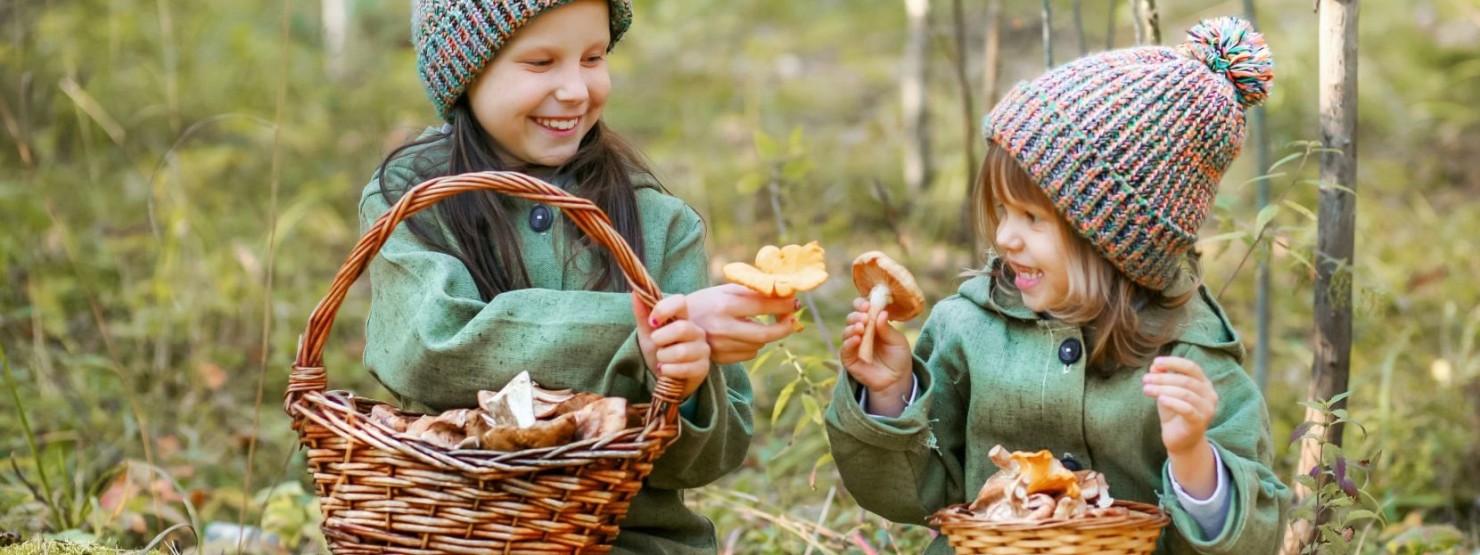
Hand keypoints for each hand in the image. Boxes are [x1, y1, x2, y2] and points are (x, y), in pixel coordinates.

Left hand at [634, 293, 710, 398]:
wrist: (666, 375)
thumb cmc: (659, 350)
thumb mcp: (647, 332)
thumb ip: (643, 313)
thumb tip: (635, 292)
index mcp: (683, 317)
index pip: (680, 302)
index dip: (664, 309)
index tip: (652, 322)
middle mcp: (696, 331)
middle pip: (681, 328)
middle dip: (660, 339)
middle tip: (656, 344)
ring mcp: (702, 350)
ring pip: (681, 351)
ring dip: (663, 357)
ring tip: (661, 360)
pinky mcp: (703, 368)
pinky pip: (684, 369)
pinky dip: (668, 371)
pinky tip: (665, 370)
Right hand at [684, 283, 797, 363]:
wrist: (675, 324)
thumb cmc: (704, 302)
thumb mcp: (724, 291)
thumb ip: (752, 292)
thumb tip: (783, 293)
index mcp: (724, 306)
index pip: (762, 306)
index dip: (783, 305)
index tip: (794, 302)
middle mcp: (723, 328)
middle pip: (765, 334)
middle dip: (784, 327)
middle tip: (792, 320)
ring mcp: (721, 346)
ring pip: (759, 344)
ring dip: (766, 334)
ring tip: (759, 323)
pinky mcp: (720, 359)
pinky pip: (748, 353)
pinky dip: (753, 344)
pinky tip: (743, 335)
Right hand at [841, 297, 912, 414]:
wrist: (896, 380)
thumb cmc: (898, 358)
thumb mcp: (898, 341)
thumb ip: (887, 329)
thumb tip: (881, 312)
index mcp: (872, 324)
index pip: (863, 310)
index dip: (862, 305)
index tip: (867, 305)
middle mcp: (861, 332)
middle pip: (852, 318)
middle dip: (857, 315)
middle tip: (864, 317)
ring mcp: (853, 345)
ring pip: (846, 331)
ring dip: (852, 327)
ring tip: (861, 328)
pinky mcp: (849, 359)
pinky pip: (845, 348)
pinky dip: (849, 342)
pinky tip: (857, 339)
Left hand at [1144, 356, 1218, 496]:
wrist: (1181, 441)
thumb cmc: (1174, 413)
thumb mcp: (1166, 393)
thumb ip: (1162, 378)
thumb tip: (1154, 365)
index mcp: (1204, 384)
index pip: (1191, 367)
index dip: (1174, 362)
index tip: (1156, 361)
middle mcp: (1209, 394)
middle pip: (1186, 380)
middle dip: (1163, 377)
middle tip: (1145, 378)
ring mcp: (1207, 409)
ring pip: (1185, 393)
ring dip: (1163, 389)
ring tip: (1146, 389)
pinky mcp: (1200, 421)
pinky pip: (1186, 409)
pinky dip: (1172, 402)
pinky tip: (1159, 399)